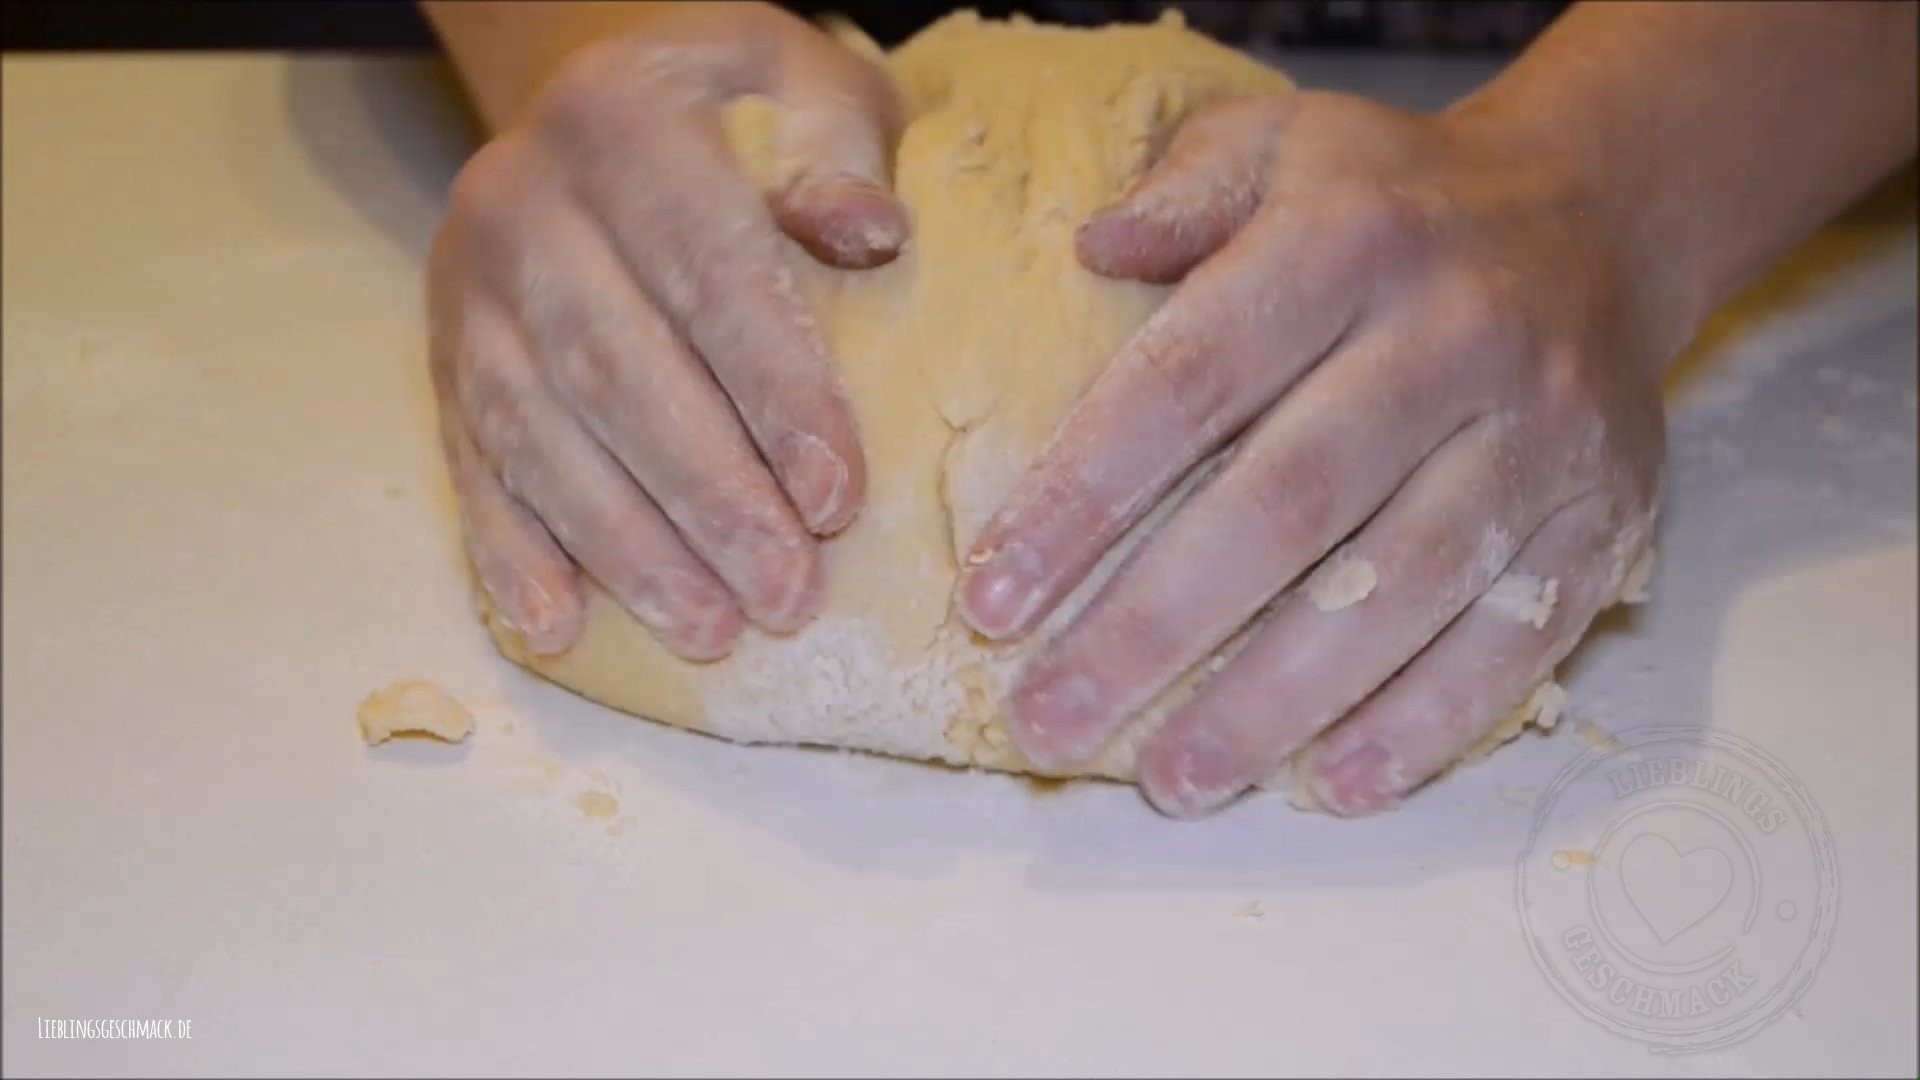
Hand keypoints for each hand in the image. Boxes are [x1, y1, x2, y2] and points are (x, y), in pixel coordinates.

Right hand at [426, 2, 907, 660]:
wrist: (601, 95)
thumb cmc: (737, 111)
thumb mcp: (802, 82)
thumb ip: (836, 145)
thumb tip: (868, 230)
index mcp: (622, 116)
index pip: (705, 269)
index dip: (772, 389)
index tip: (837, 496)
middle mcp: (522, 198)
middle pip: (614, 368)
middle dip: (706, 496)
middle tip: (787, 594)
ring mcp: (467, 284)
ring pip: (536, 431)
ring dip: (622, 545)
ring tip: (708, 630)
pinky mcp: (443, 354)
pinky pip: (468, 460)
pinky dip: (509, 550)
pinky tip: (557, 624)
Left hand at [954, 91, 1671, 817]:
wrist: (1599, 215)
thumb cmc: (1391, 201)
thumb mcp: (1281, 142)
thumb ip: (1184, 190)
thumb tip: (1090, 253)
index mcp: (1348, 242)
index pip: (1191, 380)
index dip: (1085, 499)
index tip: (993, 601)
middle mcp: (1455, 336)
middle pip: (1286, 506)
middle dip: (1154, 629)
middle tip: (1050, 722)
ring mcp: (1543, 434)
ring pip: (1398, 590)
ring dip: (1276, 704)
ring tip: (1170, 782)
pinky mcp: (1605, 516)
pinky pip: (1516, 640)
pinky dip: (1425, 724)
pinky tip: (1331, 786)